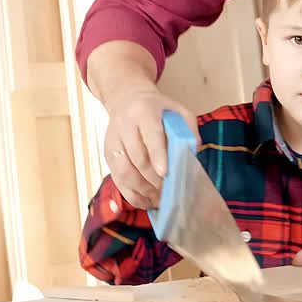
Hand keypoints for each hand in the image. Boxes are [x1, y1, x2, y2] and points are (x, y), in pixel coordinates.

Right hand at [101, 82, 195, 209]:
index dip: (158, 155)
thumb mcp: (177, 110)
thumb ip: (188, 128)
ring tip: (159, 199)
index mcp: (144, 112)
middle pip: (137, 158)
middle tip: (169, 191)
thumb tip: (194, 151)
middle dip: (153, 179)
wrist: (127, 100)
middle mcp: (124, 126)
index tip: (165, 173)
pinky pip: (117, 180)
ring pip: (123, 172)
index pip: (151, 135)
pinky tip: (146, 201)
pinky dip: (132, 194)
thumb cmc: (158, 109)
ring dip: (142, 190)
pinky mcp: (107, 156)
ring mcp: (113, 142)